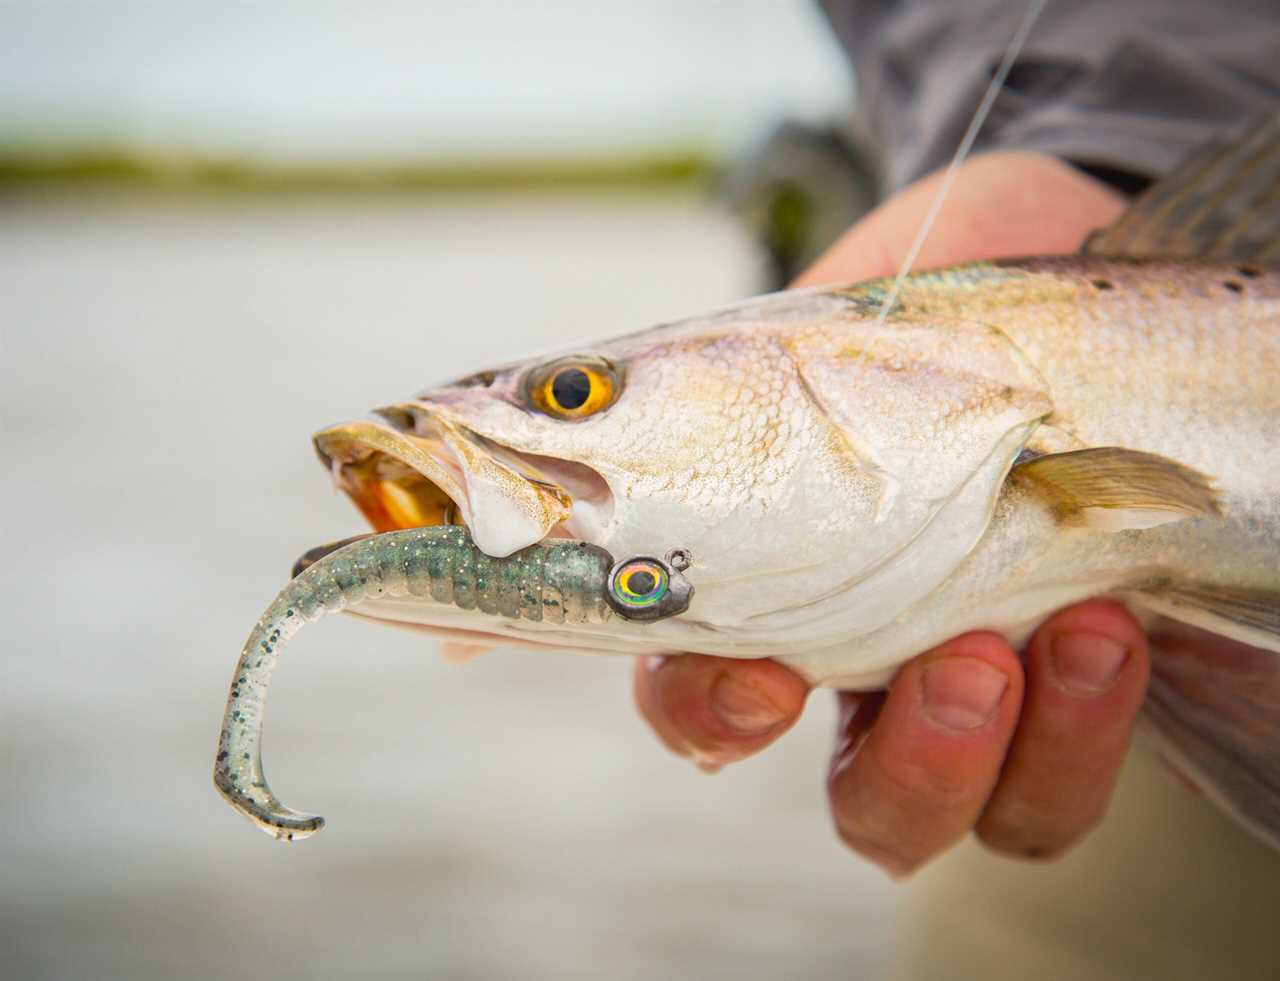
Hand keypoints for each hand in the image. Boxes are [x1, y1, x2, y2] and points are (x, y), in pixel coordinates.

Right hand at [635, 151, 1147, 876]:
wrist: (1016, 292)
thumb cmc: (879, 329)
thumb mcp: (781, 351)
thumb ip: (669, 403)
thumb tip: (490, 445)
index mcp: (765, 607)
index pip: (700, 703)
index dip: (713, 716)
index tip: (761, 679)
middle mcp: (869, 673)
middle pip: (868, 806)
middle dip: (909, 768)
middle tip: (957, 664)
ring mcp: (974, 683)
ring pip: (982, 814)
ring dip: (1016, 750)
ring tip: (1069, 631)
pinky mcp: (1075, 679)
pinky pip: (1072, 768)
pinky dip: (1091, 721)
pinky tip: (1105, 625)